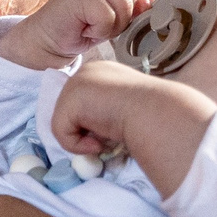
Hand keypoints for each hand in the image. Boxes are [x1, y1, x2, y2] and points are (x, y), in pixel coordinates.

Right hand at [0, 0, 155, 68]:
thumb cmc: (79, 29)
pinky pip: (108, 17)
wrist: (45, 40)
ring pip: (124, 6)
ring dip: (111, 27)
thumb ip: (131, 9)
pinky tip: (83, 29)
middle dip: (123, 20)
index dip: (145, 2)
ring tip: (91, 27)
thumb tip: (148, 3)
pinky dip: (99, 31)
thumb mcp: (112, 18)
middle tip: (99, 26)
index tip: (133, 20)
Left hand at [51, 63, 214, 193]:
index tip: (114, 131)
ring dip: (84, 140)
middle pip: (70, 112)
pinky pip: (61, 133)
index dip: (94, 122)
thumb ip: (106, 111)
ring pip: (64, 124)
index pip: (84, 102)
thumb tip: (91, 131)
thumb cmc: (150, 114)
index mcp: (102, 71)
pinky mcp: (69, 100)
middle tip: (110, 138)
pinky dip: (78, 146)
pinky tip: (100, 142)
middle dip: (87, 131)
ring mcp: (75, 83)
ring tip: (107, 139)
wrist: (156, 113)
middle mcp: (86, 72)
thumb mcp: (124, 107)